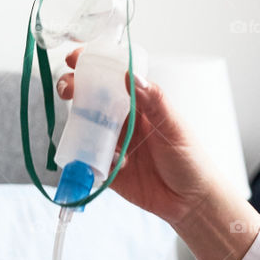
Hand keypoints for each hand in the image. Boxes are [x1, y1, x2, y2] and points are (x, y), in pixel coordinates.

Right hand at [58, 48, 215, 228]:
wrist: (191, 202)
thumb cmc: (190, 159)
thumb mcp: (175, 126)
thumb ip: (154, 101)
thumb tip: (129, 74)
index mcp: (139, 103)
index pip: (111, 76)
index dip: (91, 63)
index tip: (75, 57)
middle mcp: (121, 120)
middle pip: (89, 97)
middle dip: (73, 87)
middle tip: (68, 89)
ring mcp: (111, 144)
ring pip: (84, 126)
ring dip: (75, 121)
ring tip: (80, 125)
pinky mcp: (104, 169)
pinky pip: (85, 159)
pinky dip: (83, 157)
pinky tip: (97, 159)